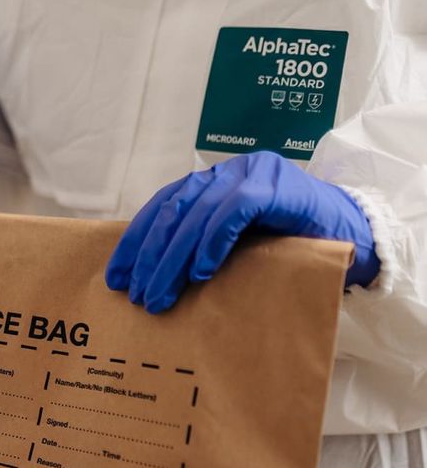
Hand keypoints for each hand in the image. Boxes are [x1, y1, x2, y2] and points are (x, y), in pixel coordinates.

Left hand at [106, 150, 378, 312]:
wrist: (350, 232)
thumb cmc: (287, 242)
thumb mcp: (233, 243)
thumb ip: (197, 245)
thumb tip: (149, 278)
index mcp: (209, 183)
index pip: (161, 208)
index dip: (134, 242)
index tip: (116, 277)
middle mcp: (226, 173)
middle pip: (173, 212)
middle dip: (149, 256)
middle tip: (136, 294)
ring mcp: (252, 174)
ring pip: (198, 214)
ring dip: (174, 258)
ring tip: (161, 294)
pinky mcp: (276, 188)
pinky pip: (234, 212)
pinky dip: (212, 242)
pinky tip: (199, 273)